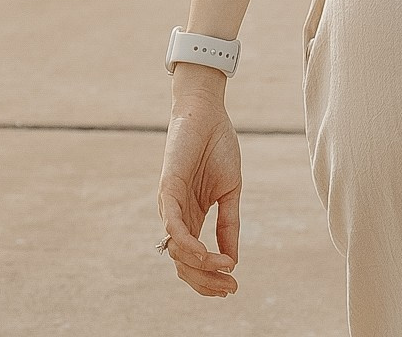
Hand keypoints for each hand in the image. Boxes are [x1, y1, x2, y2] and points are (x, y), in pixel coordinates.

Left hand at [159, 90, 241, 298]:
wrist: (208, 112)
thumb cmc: (218, 146)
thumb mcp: (230, 191)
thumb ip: (229, 225)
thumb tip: (233, 261)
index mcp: (191, 218)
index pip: (194, 260)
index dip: (211, 278)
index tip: (233, 286)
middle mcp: (177, 217)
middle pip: (183, 264)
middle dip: (206, 282)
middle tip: (229, 289)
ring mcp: (170, 205)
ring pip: (176, 251)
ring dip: (200, 267)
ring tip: (224, 270)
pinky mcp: (167, 188)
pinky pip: (173, 225)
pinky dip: (186, 244)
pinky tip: (204, 253)